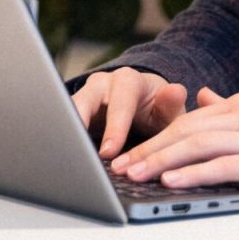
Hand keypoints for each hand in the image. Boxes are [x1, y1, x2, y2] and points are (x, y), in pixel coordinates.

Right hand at [72, 67, 189, 159]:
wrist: (144, 107)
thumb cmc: (157, 110)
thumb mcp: (168, 112)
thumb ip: (172, 105)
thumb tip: (177, 91)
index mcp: (128, 82)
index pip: (120, 102)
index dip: (114, 127)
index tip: (109, 152)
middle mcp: (103, 84)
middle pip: (85, 100)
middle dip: (79, 125)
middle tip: (78, 154)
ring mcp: (85, 96)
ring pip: (67, 110)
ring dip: (65, 132)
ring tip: (62, 157)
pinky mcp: (73, 111)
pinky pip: (63, 123)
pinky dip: (63, 140)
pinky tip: (61, 158)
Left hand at [112, 87, 238, 188]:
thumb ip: (231, 105)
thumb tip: (201, 97)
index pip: (188, 120)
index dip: (156, 136)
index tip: (131, 153)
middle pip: (185, 132)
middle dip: (149, 149)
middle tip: (120, 166)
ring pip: (198, 147)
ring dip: (162, 160)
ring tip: (136, 173)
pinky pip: (224, 166)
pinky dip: (195, 172)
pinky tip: (173, 180)